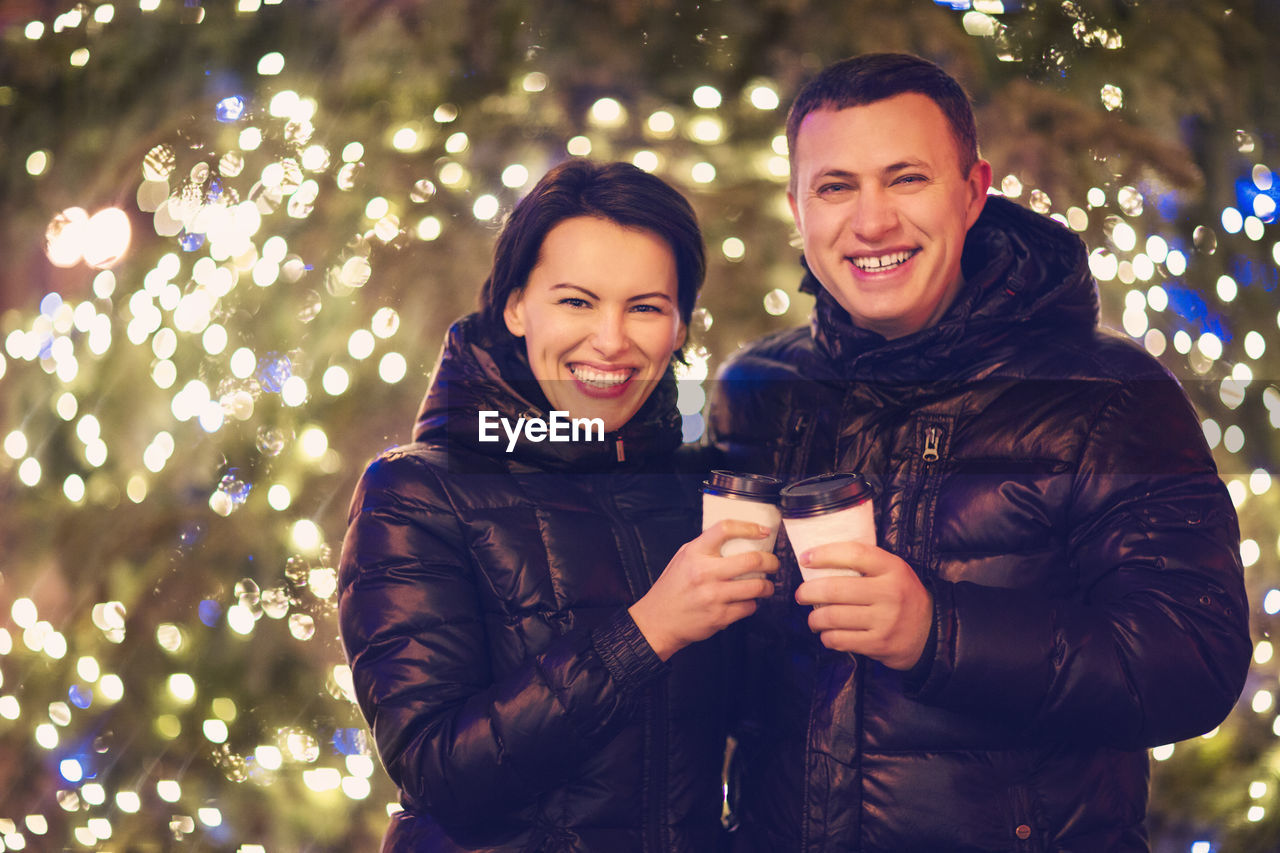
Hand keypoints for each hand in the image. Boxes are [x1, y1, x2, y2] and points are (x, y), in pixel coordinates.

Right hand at [629, 520, 778, 660]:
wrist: (658, 621)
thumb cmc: (671, 589)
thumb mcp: (682, 559)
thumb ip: (704, 548)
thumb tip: (735, 538)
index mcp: (694, 553)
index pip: (725, 529)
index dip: (749, 527)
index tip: (762, 531)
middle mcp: (704, 572)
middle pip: (752, 560)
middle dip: (771, 561)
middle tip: (773, 563)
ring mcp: (713, 595)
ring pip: (757, 586)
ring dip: (767, 586)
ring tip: (766, 585)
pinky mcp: (720, 616)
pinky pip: (749, 607)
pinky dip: (752, 604)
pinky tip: (747, 602)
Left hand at [794, 541, 932, 670]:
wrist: (931, 632)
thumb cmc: (902, 595)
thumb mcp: (893, 571)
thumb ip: (866, 563)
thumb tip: (820, 558)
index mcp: (893, 568)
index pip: (854, 554)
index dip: (825, 554)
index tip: (805, 558)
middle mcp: (890, 593)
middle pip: (835, 589)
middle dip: (808, 592)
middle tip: (801, 594)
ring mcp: (885, 620)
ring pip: (833, 617)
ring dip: (814, 618)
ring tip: (813, 618)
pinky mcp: (878, 644)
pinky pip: (840, 639)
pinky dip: (827, 637)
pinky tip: (827, 633)